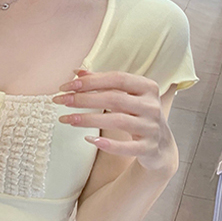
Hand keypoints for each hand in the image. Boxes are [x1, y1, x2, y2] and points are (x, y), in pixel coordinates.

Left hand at [53, 69, 175, 171]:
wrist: (161, 145)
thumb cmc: (138, 113)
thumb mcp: (126, 95)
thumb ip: (103, 82)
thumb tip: (77, 72)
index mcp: (147, 87)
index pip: (116, 79)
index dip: (90, 81)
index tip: (67, 86)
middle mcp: (151, 105)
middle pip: (114, 98)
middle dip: (84, 99)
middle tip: (60, 101)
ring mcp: (151, 127)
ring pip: (118, 121)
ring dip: (89, 119)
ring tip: (67, 119)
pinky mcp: (148, 147)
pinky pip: (127, 147)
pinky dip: (108, 144)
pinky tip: (89, 139)